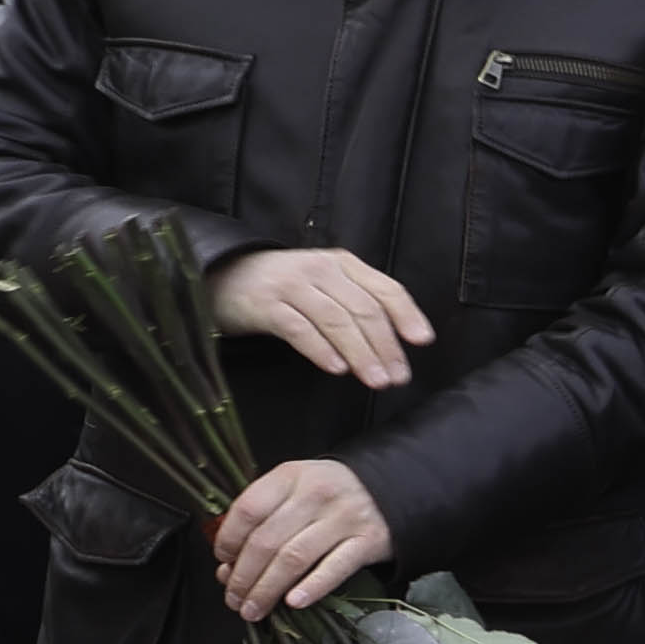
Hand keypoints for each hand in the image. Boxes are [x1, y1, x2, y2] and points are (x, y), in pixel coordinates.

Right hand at [205, 245, 431, 388]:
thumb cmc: (284, 286)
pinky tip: (337, 369)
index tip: (422, 341)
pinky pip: (300, 329)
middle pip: (364, 310)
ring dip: (360, 354)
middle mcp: (321, 270)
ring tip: (375, 380)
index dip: (407, 315)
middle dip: (386, 346)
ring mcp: (291, 286)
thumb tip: (394, 339)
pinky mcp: (265, 305)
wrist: (222, 275)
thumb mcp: (325, 282)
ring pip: (336, 321)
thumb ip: (356, 300)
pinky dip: (322, 350)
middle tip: (398, 376)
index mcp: (344, 264)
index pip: (386, 289)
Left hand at [212, 458, 394, 621]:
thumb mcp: (295, 489)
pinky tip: (294, 602)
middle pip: (267, 541)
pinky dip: (312, 587)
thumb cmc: (331, 494)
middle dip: (244, 577)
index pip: (248, 510)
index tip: (223, 562)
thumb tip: (230, 568)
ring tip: (254, 609)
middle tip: (235, 599)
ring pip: (294, 558)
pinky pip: (335, 568)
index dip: (228, 541)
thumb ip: (263, 519)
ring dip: (268, 589)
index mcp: (291, 476)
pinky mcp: (369, 540)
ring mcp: (345, 517)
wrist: (391, 488)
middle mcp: (317, 494)